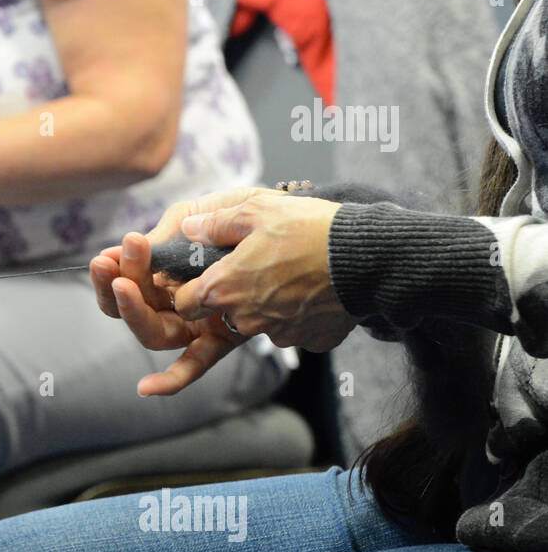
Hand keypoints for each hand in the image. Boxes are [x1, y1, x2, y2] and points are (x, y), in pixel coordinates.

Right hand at [88, 187, 274, 394]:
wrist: (302, 225)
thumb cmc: (251, 214)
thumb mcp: (204, 213)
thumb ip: (171, 232)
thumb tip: (133, 247)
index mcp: (169, 268)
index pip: (129, 278)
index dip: (112, 270)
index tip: (103, 257)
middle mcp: (179, 298)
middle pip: (135, 308)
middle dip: (116, 287)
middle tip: (108, 265)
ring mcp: (200, 320)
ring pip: (156, 332)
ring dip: (134, 313)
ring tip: (123, 287)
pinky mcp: (223, 336)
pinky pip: (197, 361)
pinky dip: (173, 378)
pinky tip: (147, 388)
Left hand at [172, 192, 358, 349]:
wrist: (367, 257)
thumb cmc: (309, 229)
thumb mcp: (256, 211)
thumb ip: (216, 224)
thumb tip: (189, 229)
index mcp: (224, 288)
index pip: (185, 303)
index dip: (190, 289)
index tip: (202, 276)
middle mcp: (245, 318)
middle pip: (223, 313)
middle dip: (232, 295)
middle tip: (257, 267)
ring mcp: (277, 333)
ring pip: (258, 321)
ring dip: (266, 304)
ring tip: (291, 273)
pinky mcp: (307, 340)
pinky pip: (293, 328)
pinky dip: (298, 314)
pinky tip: (312, 290)